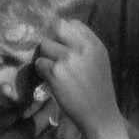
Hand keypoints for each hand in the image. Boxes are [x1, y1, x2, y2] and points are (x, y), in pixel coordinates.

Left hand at [34, 19, 120, 134]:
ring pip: (44, 45)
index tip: (64, 47)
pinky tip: (51, 81)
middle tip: (54, 56)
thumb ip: (85, 46)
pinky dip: (41, 72)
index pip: (72, 23)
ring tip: (54, 71)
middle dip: (52, 42)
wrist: (99, 115)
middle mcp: (82, 48)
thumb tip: (62, 32)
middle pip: (55, 30)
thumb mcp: (99, 61)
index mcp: (95, 45)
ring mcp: (68, 59)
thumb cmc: (98, 90)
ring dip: (45, 57)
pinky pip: (39, 63)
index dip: (64, 34)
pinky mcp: (55, 73)